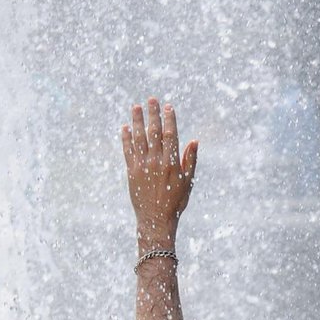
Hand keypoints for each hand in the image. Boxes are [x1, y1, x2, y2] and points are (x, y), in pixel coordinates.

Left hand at [122, 98, 197, 242]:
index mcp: (172, 164)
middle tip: (151, 100)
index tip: (168, 107)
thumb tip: (194, 141)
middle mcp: (156, 162)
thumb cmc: (175, 203)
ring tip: (136, 107)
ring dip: (137, 121)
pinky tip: (125, 127)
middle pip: (154, 132)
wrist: (156, 220)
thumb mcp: (188, 183)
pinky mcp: (131, 171)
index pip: (170, 135)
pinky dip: (126, 138)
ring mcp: (142, 165)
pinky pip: (127, 150)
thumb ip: (191, 161)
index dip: (169, 120)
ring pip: (138, 137)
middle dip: (153, 114)